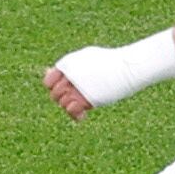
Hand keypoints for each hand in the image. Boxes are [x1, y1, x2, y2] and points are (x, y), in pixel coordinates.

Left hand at [47, 29, 174, 121]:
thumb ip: (66, 67)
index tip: (64, 89)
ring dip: (70, 106)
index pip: (48, 82)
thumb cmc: (107, 61)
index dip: (53, 87)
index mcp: (67, 64)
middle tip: (75, 98)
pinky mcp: (87, 98)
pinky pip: (73, 111)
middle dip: (62, 98)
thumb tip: (47, 72)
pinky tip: (82, 115)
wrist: (127, 66)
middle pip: (54, 94)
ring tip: (81, 104)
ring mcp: (78, 87)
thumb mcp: (84, 58)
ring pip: (63, 104)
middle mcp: (70, 76)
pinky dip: (75, 115)